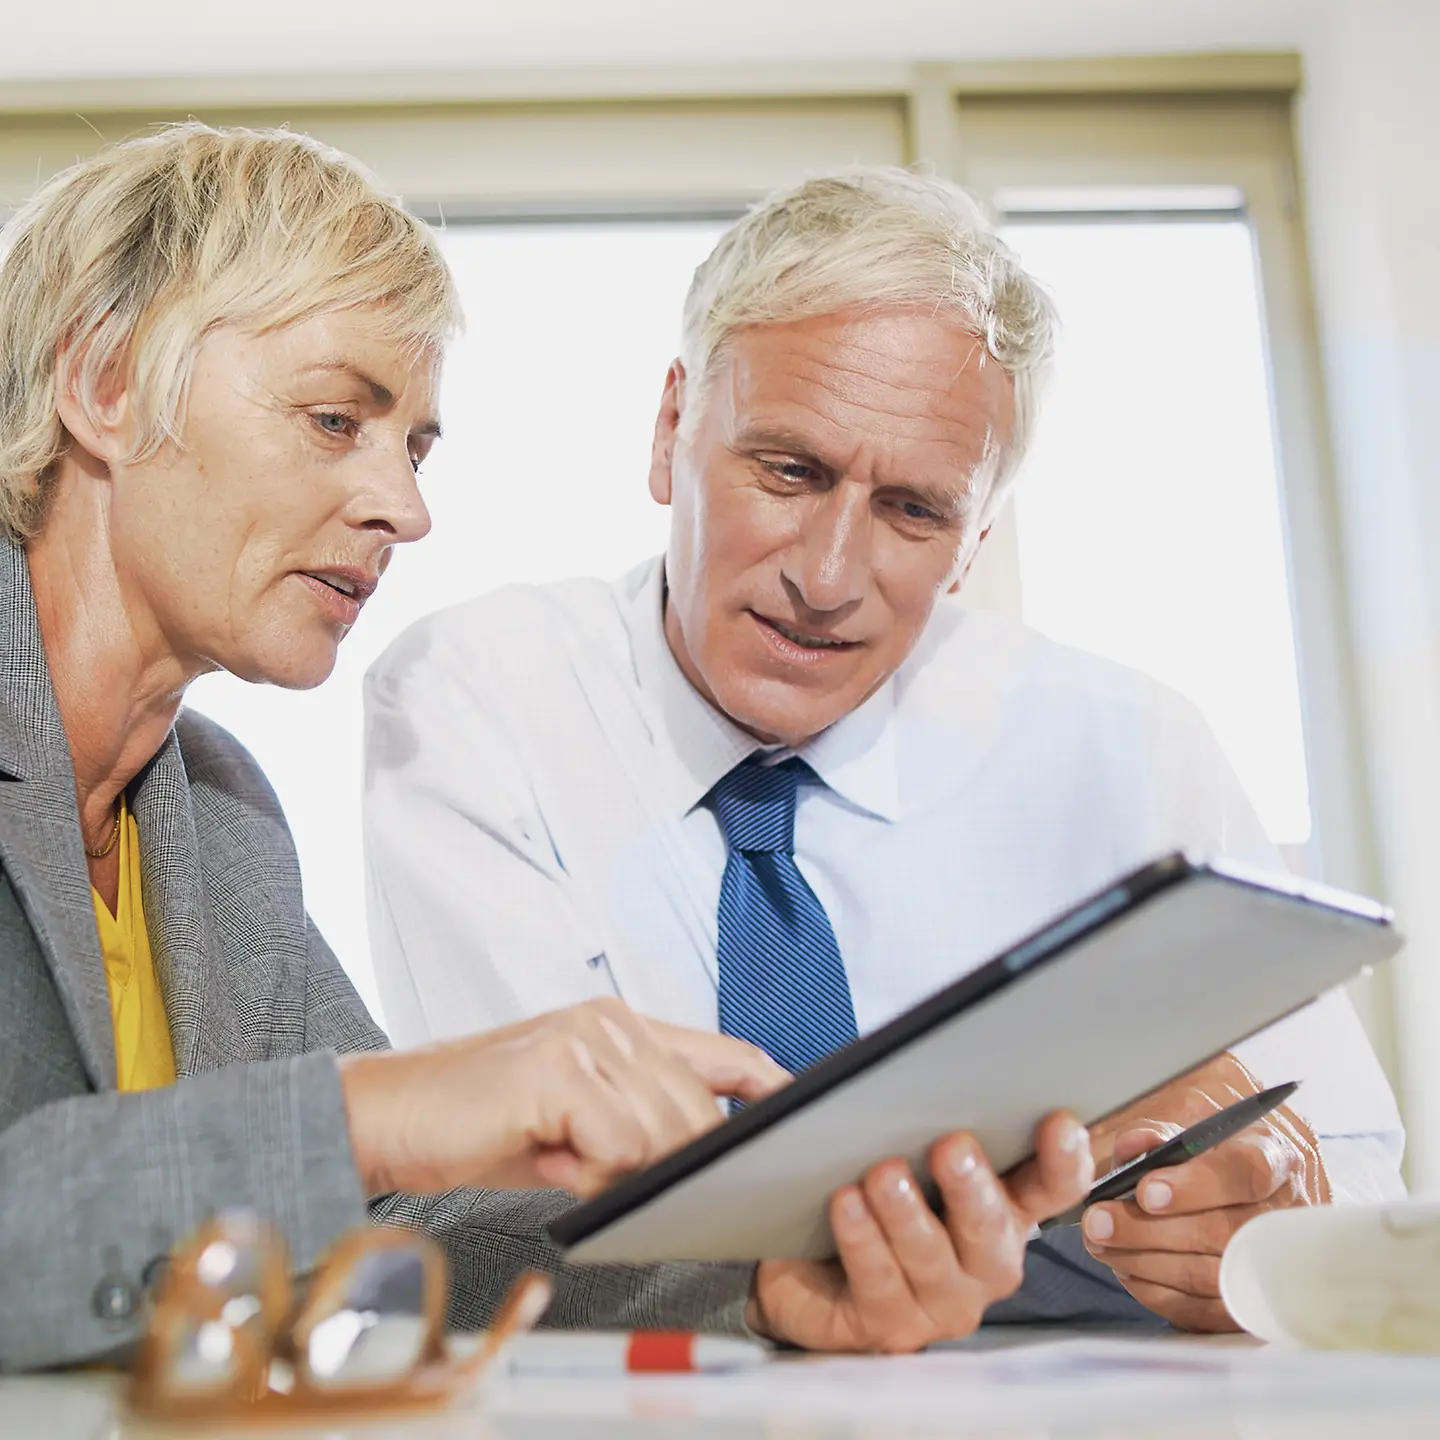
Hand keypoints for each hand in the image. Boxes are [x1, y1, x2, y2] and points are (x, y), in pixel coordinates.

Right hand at [339, 998, 789, 1197]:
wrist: (388, 1115)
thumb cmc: (476, 1123)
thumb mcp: (572, 1122)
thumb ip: (631, 1126)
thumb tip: (687, 1160)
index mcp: (618, 1025)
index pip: (719, 1051)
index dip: (766, 1081)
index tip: (798, 1108)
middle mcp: (609, 1022)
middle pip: (698, 1108)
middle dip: (671, 1160)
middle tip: (600, 1173)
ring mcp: (586, 1040)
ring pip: (662, 1132)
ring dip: (617, 1170)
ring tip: (559, 1157)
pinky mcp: (558, 1069)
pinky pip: (618, 1145)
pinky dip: (590, 1171)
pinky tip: (548, 1156)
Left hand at [748, 1111, 1091, 1352]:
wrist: (801, 1266)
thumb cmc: (859, 1185)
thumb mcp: (870, 1134)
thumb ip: (864, 1097)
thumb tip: (814, 1057)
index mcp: (1002, 1204)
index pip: (1052, 1186)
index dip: (1064, 1159)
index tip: (1058, 1120)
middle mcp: (983, 1260)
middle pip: (993, 1230)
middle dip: (973, 1188)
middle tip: (952, 1147)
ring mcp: (941, 1300)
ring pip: (933, 1260)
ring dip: (908, 1216)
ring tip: (883, 1174)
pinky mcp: (890, 1326)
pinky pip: (880, 1284)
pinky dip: (864, 1242)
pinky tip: (847, 1205)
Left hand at [1081, 1053, 1328, 1330]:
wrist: (1248, 1189)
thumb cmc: (1213, 1153)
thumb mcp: (1190, 1127)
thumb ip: (1158, 1135)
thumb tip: (1135, 1145)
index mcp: (1274, 1156)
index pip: (1247, 1172)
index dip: (1196, 1185)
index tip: (1146, 1192)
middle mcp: (1286, 1213)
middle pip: (1225, 1232)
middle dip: (1150, 1229)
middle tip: (1098, 1222)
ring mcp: (1280, 1265)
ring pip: (1213, 1276)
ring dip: (1146, 1262)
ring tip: (1100, 1243)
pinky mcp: (1259, 1305)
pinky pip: (1207, 1311)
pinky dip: (1160, 1292)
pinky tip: (1127, 1269)